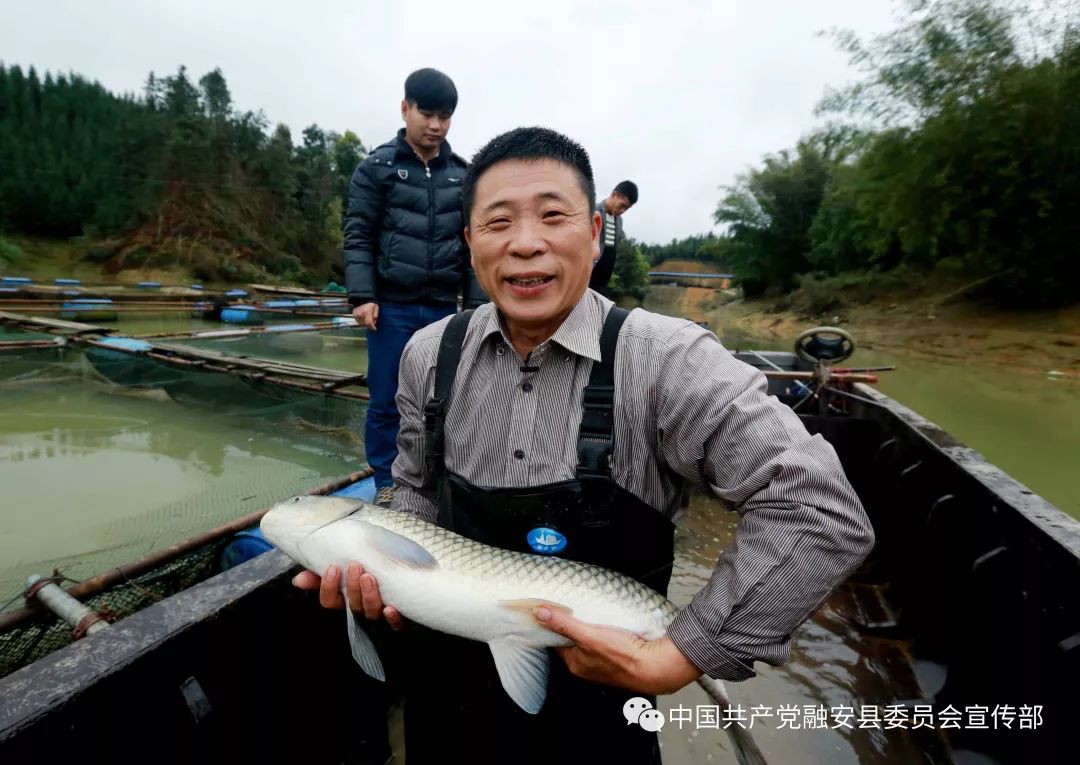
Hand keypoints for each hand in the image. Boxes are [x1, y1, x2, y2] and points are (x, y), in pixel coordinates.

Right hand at [292, 563, 404, 629]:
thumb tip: (298, 580)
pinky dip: (392, 618)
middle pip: (352, 606)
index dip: (329, 587)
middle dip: (352, 587)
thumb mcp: (341, 568)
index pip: (330, 601)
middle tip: (355, 567)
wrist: (397, 566)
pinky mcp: (398, 615)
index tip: (333, 568)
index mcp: (344, 599)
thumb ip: (318, 573)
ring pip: (370, 612)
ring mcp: (378, 612)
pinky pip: (395, 624)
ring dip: (369, 597)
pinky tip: (391, 608)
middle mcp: (359, 608)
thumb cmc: (363, 568)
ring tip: (369, 577)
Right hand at [352, 302, 378, 329]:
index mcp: (367, 312)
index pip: (369, 323)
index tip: (375, 329)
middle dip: (370, 325)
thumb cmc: (370, 304)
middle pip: (366, 324)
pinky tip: (364, 318)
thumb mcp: (376, 308)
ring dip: (366, 324)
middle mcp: (360, 314)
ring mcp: (356, 315)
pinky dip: (362, 321)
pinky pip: (359, 322)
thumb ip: (376, 315)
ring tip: (368, 319)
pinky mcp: (354, 315)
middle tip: (372, 322)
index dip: (372, 327)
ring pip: (362, 324)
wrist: (362, 299)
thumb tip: (374, 322)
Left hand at [535, 605, 700, 694]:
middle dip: (573, 625)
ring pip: (591, 642)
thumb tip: (539, 613)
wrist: (657, 667)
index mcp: (576, 663)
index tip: (553, 609)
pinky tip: (612, 625)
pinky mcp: (620, 660)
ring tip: (594, 613)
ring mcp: (604, 664)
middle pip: (573, 641)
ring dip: (592, 629)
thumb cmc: (624, 656)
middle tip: (574, 607)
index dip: (554, 625)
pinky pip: (607, 643)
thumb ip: (563, 624)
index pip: (556, 641)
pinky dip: (607, 633)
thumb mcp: (588, 635)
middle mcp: (587, 667)